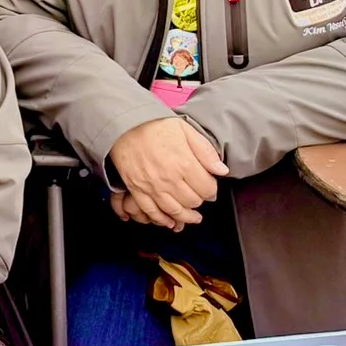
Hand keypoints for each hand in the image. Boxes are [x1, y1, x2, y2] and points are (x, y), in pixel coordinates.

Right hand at [109, 117, 227, 229]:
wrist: (123, 125)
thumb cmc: (153, 125)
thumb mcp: (185, 130)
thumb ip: (205, 151)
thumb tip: (222, 170)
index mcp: (184, 164)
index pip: (207, 189)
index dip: (211, 188)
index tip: (208, 184)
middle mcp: (169, 179)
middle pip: (193, 202)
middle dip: (199, 200)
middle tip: (198, 194)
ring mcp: (152, 186)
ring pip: (175, 211)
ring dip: (186, 216)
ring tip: (192, 217)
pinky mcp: (137, 189)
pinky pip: (151, 211)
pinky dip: (162, 219)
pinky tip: (169, 221)